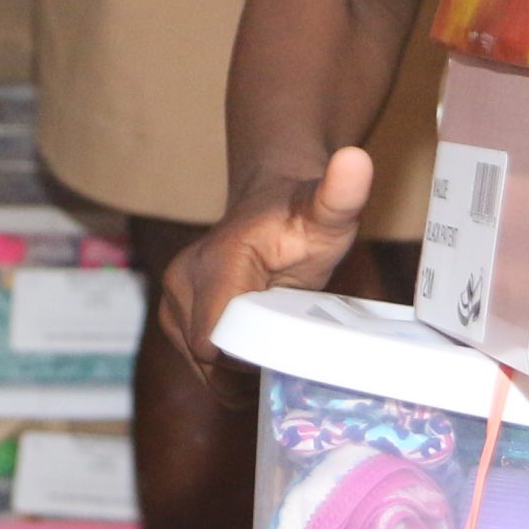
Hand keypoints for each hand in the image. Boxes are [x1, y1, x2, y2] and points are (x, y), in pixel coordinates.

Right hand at [157, 146, 373, 386]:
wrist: (273, 201)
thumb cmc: (304, 212)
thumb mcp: (332, 210)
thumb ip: (342, 194)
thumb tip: (355, 159)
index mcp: (217, 262)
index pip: (216, 340)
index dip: (253, 354)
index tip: (289, 342)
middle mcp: (183, 281)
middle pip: (211, 360)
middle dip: (250, 363)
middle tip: (290, 339)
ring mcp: (173, 302)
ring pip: (204, 367)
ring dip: (240, 369)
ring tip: (276, 338)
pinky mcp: (175, 318)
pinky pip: (200, 364)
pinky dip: (229, 368)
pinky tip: (259, 347)